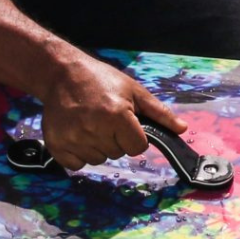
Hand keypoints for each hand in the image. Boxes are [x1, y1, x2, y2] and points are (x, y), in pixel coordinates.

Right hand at [37, 53, 186, 171]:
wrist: (63, 74)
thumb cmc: (102, 80)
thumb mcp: (134, 91)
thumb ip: (159, 113)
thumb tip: (182, 129)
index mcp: (118, 116)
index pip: (138, 148)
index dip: (135, 137)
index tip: (126, 123)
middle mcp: (95, 130)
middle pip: (118, 154)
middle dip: (116, 140)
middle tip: (105, 119)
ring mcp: (74, 139)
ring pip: (98, 160)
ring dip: (98, 147)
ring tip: (90, 123)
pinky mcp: (57, 145)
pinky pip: (77, 164)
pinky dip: (79, 154)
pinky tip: (77, 133)